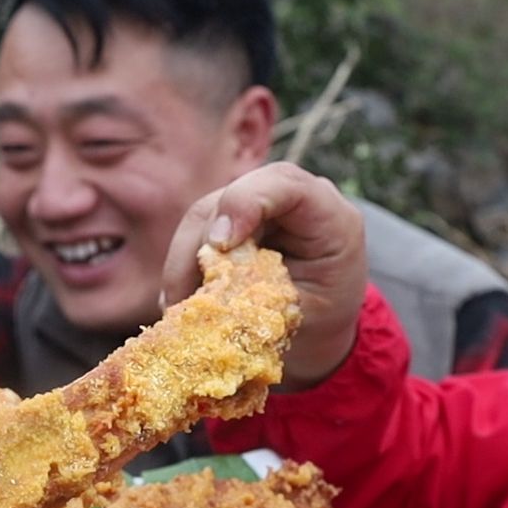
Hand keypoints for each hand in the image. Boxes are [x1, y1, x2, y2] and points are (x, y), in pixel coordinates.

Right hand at [164, 162, 366, 389]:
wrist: (323, 324)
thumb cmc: (324, 317)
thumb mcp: (307, 314)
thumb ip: (267, 297)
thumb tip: (214, 295)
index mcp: (329, 215)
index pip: (284, 184)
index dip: (244, 203)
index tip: (219, 245)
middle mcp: (289, 199)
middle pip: (227, 200)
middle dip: (199, 248)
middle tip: (185, 299)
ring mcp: (255, 206)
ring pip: (201, 217)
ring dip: (182, 263)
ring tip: (178, 308)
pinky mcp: (229, 221)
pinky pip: (193, 234)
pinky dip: (181, 269)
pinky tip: (178, 301)